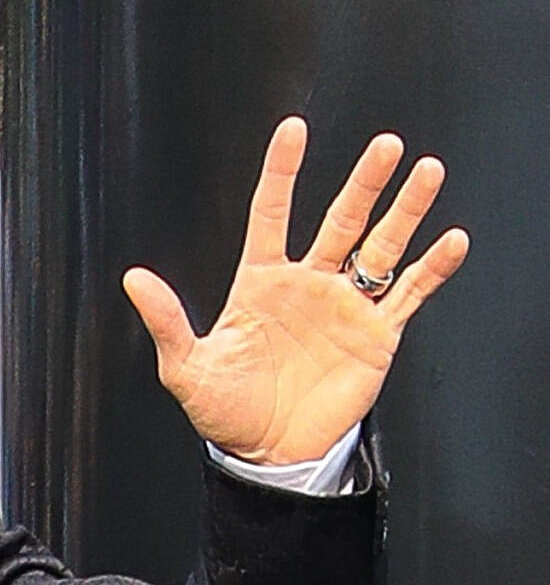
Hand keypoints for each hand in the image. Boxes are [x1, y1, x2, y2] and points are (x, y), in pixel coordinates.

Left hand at [123, 117, 468, 465]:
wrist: (267, 454)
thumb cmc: (225, 412)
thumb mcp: (187, 367)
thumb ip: (166, 321)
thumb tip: (134, 278)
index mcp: (261, 282)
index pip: (270, 214)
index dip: (281, 173)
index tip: (293, 131)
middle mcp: (308, 284)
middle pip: (341, 220)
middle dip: (364, 182)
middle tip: (386, 145)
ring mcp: (345, 306)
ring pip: (382, 244)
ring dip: (405, 210)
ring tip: (426, 172)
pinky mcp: (376, 334)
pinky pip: (409, 292)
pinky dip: (432, 268)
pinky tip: (451, 240)